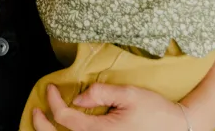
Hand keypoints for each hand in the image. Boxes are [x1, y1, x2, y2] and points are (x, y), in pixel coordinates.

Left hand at [31, 83, 191, 130]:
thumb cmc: (157, 113)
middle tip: (36, 111)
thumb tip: (79, 96)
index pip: (66, 119)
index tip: (51, 88)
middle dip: (42, 126)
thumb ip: (101, 93)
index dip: (53, 102)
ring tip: (43, 124)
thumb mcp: (128, 94)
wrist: (178, 129)